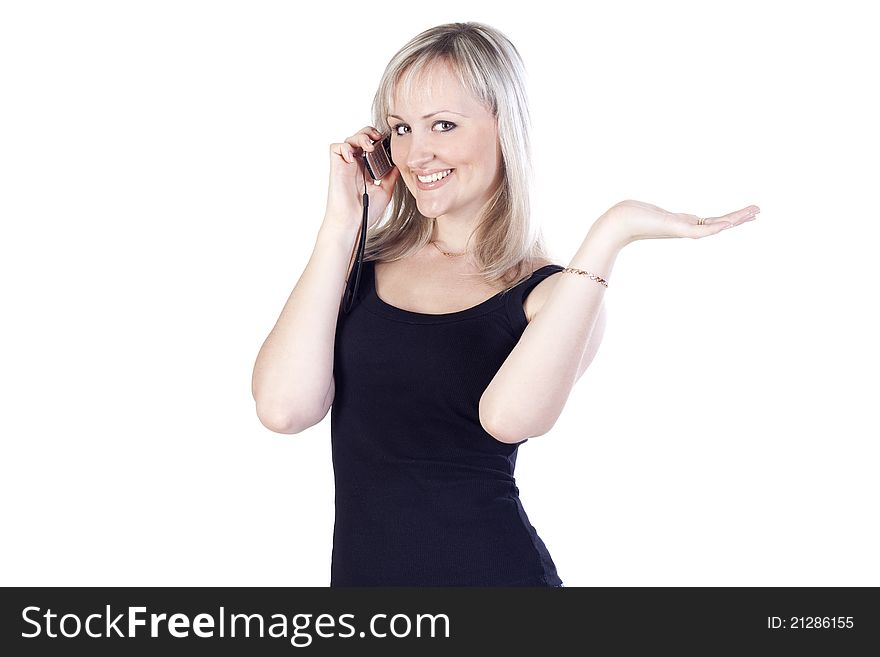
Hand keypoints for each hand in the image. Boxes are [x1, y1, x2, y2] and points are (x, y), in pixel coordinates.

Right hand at [324, 126, 400, 231]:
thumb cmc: (365, 212)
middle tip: (378, 139)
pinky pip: (336, 148)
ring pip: (349, 139)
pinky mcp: (336, 167)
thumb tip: (399, 165)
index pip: (371, 146)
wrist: (353, 223)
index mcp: (366, 169)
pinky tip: (352, 157)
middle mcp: (355, 165)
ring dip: (359, 137)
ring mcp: (345, 166)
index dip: (378, 140)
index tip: (388, 143)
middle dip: (369, 133)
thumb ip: (390, 177)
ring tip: (369, 146)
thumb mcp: (385, 191)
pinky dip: (344, 147)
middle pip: (359, 138)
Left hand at [600, 200, 759, 247]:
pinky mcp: (676, 230)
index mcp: (682, 223)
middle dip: (739, 218)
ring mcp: (682, 230)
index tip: (745, 214)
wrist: (619, 222)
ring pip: (714, 227)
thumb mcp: (652, 212)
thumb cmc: (632, 216)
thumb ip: (658, 214)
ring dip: (734, 221)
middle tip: (759, 211)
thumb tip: (653, 210)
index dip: (728, 218)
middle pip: (718, 224)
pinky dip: (715, 228)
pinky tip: (728, 224)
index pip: (711, 221)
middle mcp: (685, 228)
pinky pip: (700, 231)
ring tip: (753, 213)